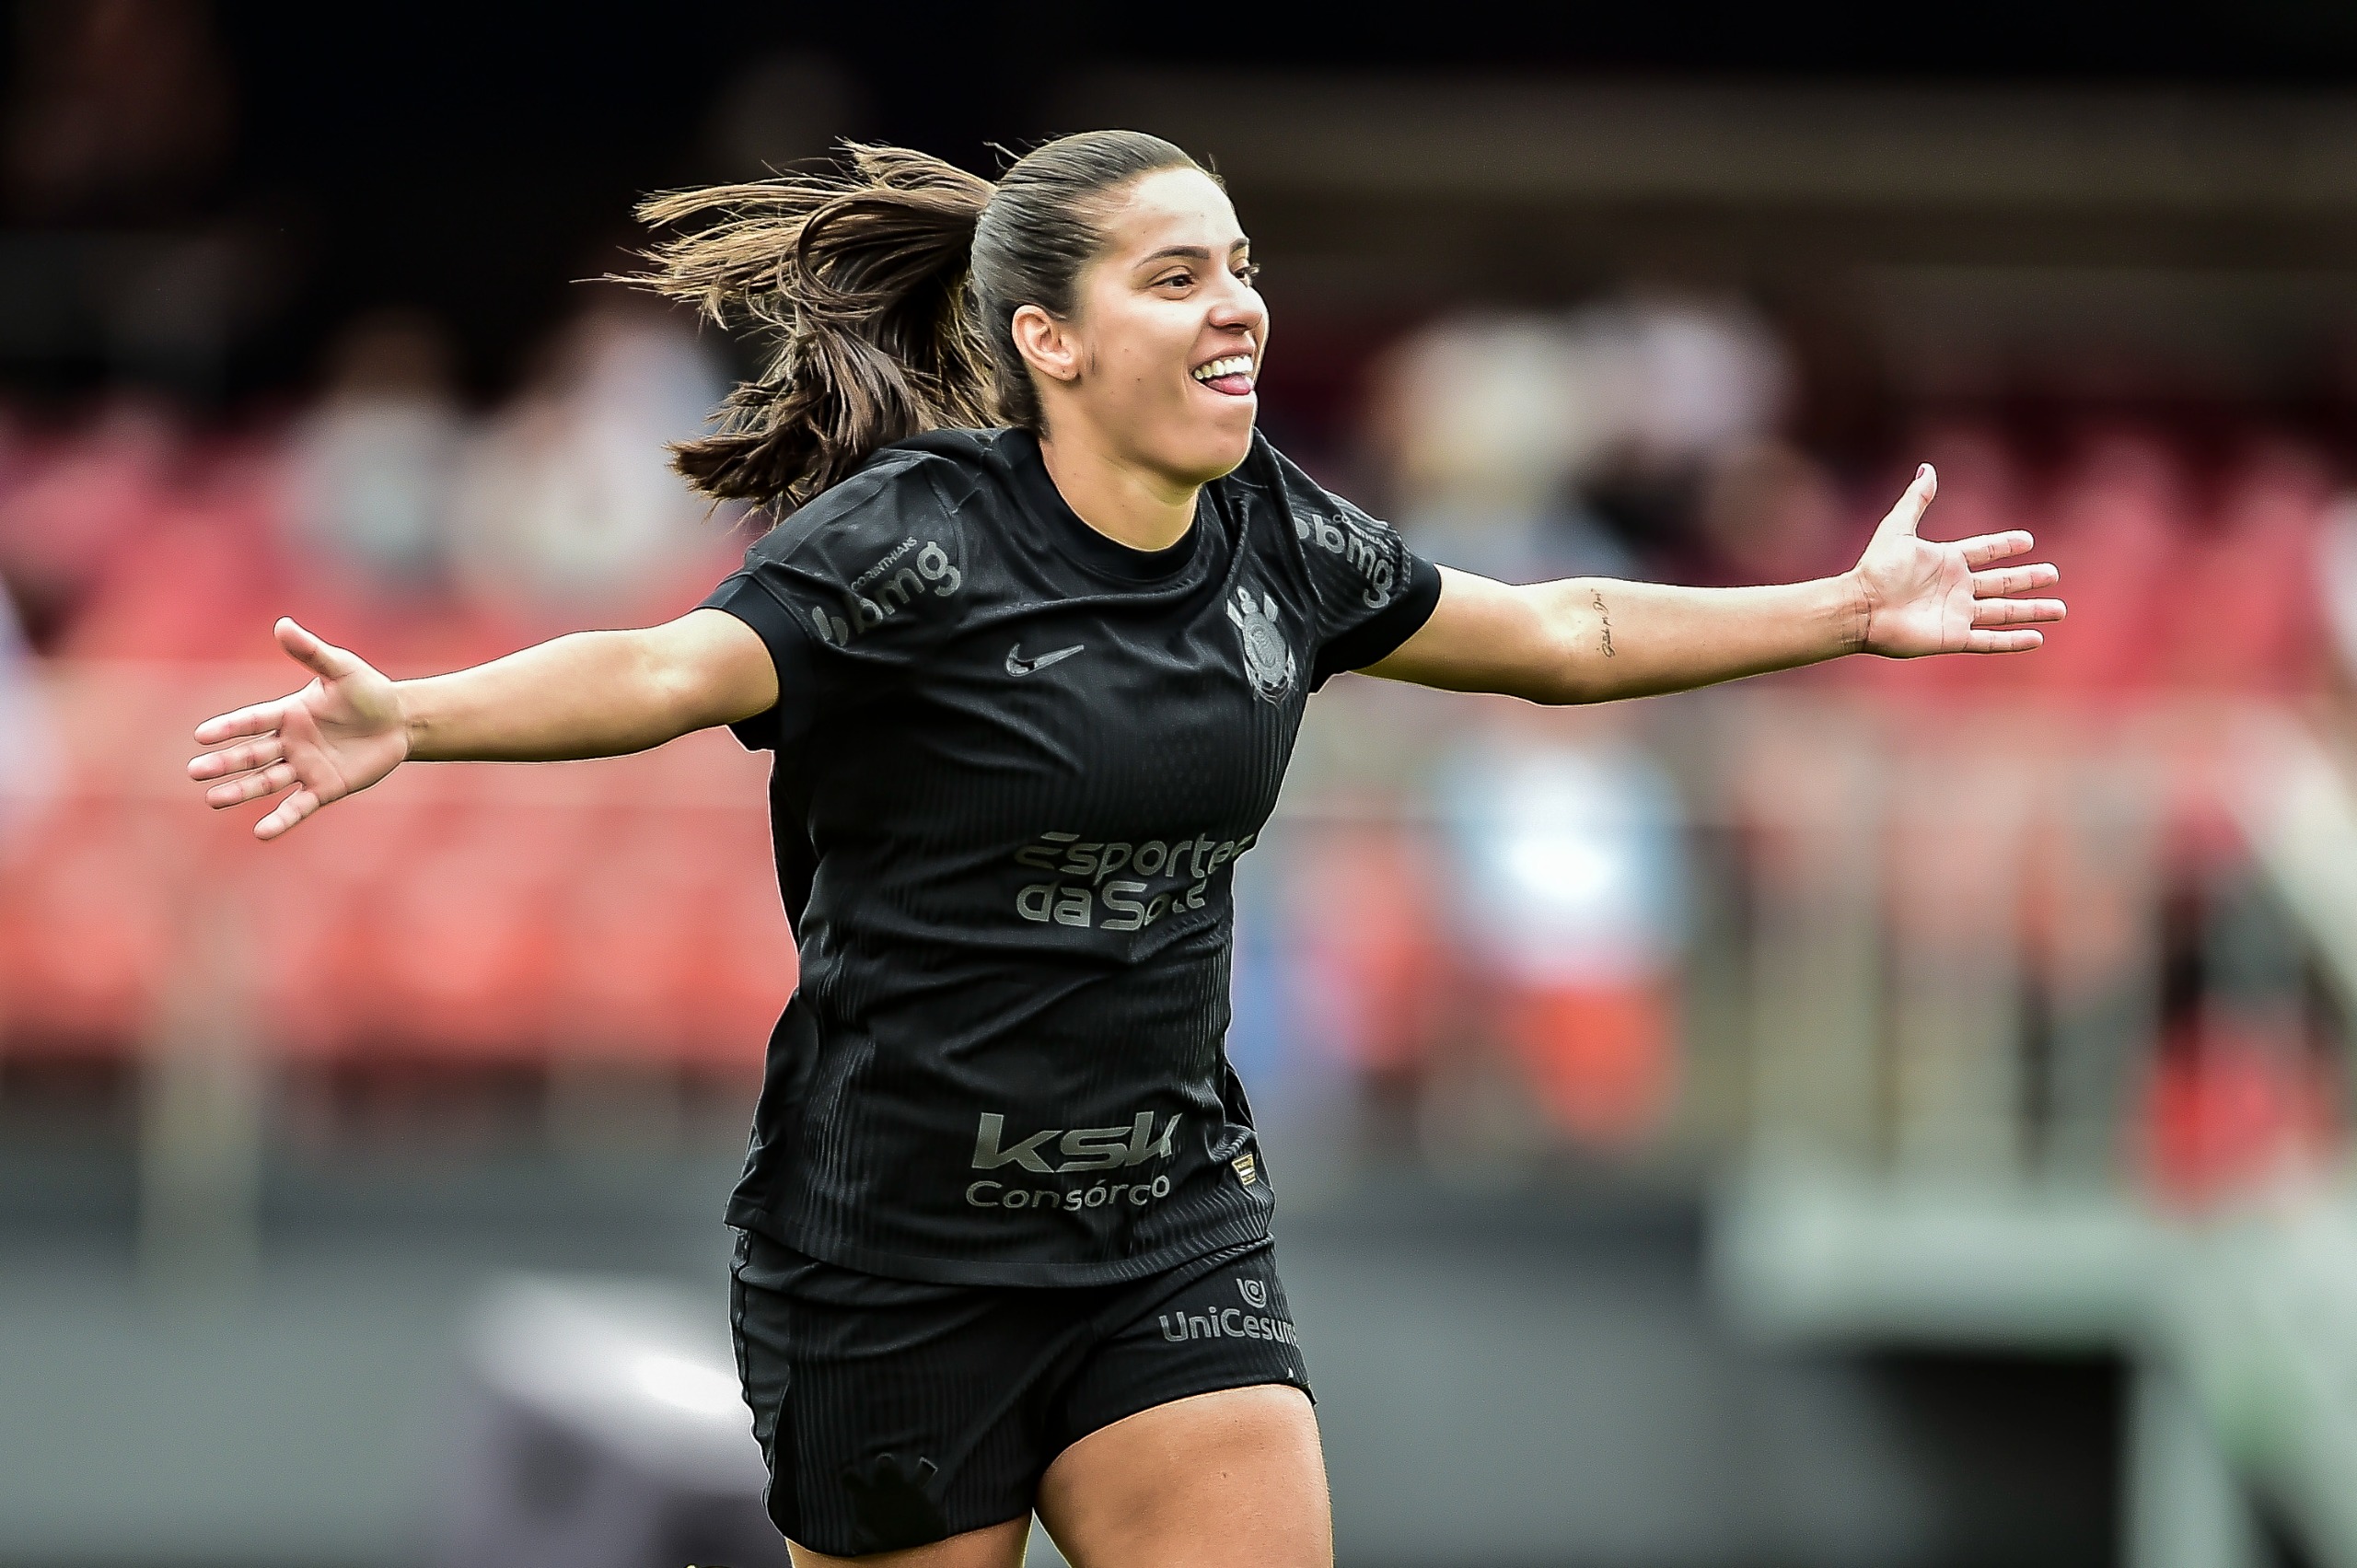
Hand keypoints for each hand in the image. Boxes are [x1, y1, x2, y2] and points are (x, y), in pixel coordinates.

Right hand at [187, 618, 408, 839]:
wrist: (401, 722)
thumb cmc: (369, 692)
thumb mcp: (342, 668)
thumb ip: (312, 652)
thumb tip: (282, 624)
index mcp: (289, 713)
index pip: (252, 720)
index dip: (229, 728)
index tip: (201, 735)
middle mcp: (291, 742)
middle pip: (251, 754)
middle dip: (224, 763)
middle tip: (194, 771)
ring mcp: (306, 767)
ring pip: (266, 781)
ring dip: (240, 791)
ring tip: (213, 800)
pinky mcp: (325, 788)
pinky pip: (299, 806)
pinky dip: (282, 819)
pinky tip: (262, 832)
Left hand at [1849, 465, 2065, 656]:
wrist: (1862, 607)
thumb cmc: (1877, 568)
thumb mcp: (1898, 528)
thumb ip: (1917, 500)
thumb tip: (1927, 468)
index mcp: (1946, 561)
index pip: (1984, 551)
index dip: (2004, 546)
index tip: (2027, 541)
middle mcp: (1955, 588)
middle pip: (2001, 583)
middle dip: (2027, 580)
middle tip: (2054, 574)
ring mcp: (1956, 614)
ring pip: (2003, 613)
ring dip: (2031, 612)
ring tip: (2059, 610)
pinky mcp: (1953, 638)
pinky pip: (1989, 640)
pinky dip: (2013, 641)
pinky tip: (2037, 638)